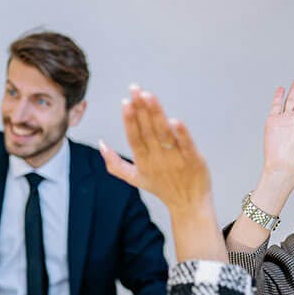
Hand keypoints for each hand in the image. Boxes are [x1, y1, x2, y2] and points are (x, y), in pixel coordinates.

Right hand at [101, 85, 225, 262]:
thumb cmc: (162, 188)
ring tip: (149, 96)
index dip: (129, 121)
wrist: (189, 205)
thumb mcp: (135, 178)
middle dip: (141, 109)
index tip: (125, 102)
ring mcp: (176, 159)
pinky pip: (186, 145)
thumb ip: (115, 164)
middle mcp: (158, 159)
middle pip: (148, 131)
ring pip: (164, 133)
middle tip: (135, 89)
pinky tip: (175, 121)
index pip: (134, 138)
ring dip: (156, 114)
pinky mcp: (194, 160)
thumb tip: (100, 144)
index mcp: (143, 162)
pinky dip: (181, 134)